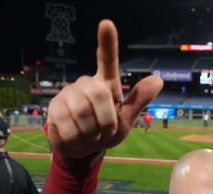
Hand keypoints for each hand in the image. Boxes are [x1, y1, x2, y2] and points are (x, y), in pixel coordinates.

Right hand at [47, 20, 162, 158]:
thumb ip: (139, 100)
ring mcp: (68, 94)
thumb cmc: (106, 131)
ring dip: (92, 133)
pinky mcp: (54, 108)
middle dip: (106, 120)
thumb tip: (158, 79)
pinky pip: (70, 127)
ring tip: (90, 134)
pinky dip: (79, 139)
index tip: (106, 24)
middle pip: (99, 94)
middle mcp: (86, 83)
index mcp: (106, 84)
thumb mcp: (127, 119)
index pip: (107, 59)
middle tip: (105, 131)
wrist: (82, 149)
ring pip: (83, 113)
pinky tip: (77, 138)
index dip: (107, 42)